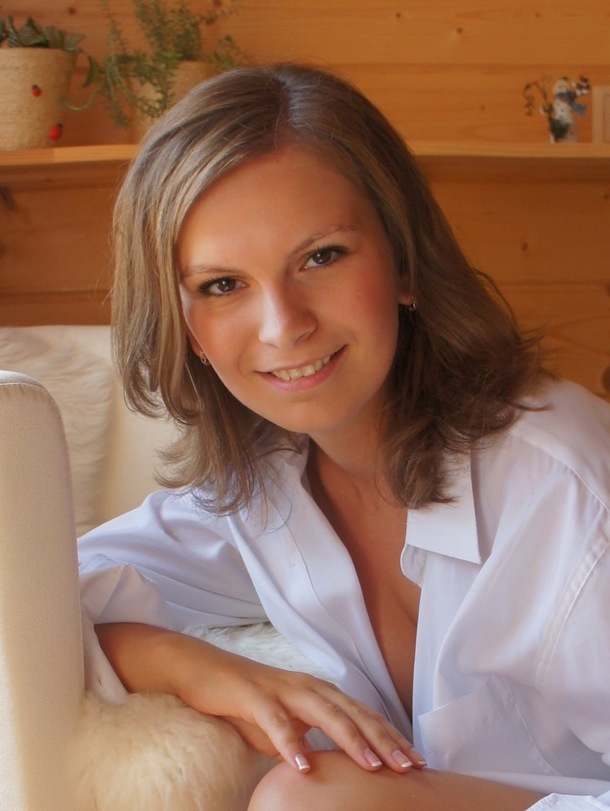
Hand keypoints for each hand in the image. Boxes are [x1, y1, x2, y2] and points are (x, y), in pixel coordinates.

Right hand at [96, 622, 425, 774]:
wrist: (201, 671)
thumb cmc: (245, 702)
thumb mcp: (284, 729)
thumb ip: (309, 744)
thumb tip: (328, 772)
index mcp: (320, 693)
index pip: (363, 716)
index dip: (390, 737)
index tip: (415, 762)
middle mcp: (309, 687)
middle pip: (354, 713)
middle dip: (384, 740)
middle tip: (409, 767)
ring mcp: (282, 689)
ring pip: (324, 713)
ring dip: (350, 739)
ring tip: (372, 767)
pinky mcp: (254, 696)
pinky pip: (276, 721)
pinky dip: (291, 742)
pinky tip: (303, 766)